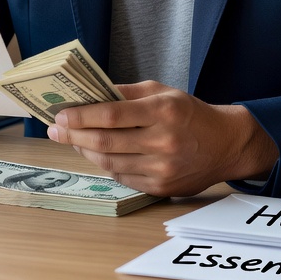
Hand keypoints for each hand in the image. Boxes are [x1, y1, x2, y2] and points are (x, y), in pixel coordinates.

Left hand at [46, 81, 278, 196]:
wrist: (226, 145)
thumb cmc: (189, 113)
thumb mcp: (162, 91)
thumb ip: (126, 93)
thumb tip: (89, 94)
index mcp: (163, 111)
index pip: (111, 114)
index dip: (81, 116)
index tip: (60, 115)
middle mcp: (163, 141)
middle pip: (105, 142)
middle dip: (73, 136)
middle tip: (54, 130)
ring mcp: (162, 168)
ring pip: (110, 163)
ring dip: (84, 152)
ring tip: (71, 141)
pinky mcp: (162, 187)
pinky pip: (122, 177)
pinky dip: (105, 165)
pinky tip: (95, 154)